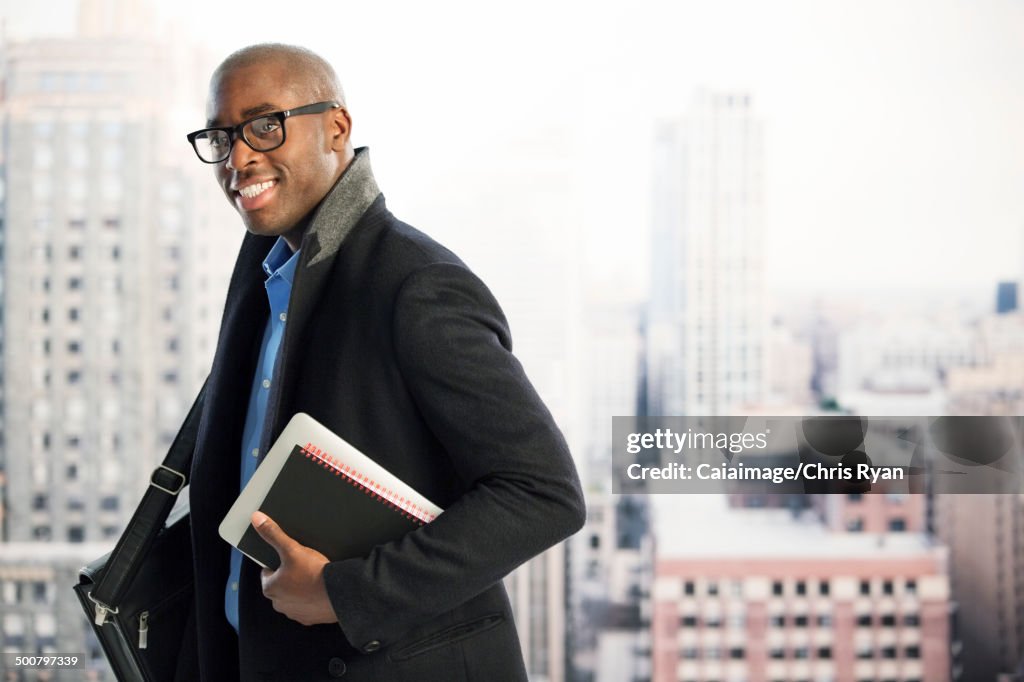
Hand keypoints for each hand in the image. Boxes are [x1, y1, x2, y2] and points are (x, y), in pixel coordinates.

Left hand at [251, 511, 337, 625]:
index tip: (291, 558)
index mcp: (270, 588)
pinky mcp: (309, 618)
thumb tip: (257, 520)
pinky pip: (307, 606)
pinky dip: (312, 599)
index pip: (268, 571)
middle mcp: (278, 604)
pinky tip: (321, 589)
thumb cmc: (313, 573)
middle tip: (305, 566)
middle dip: (290, 576)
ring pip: (294, 596)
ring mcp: (294, 613)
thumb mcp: (292, 549)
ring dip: (301, 589)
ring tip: (314, 577)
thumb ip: (273, 534)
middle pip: (281, 584)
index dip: (279, 562)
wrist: (339, 593)